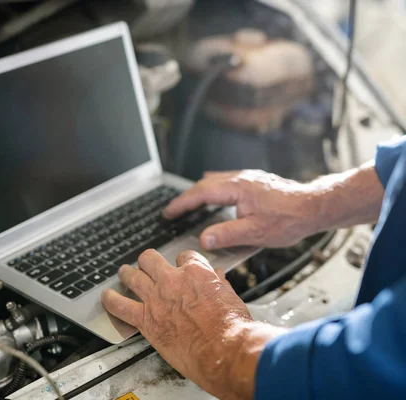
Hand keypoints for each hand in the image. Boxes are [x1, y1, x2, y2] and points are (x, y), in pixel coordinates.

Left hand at [102, 249, 283, 399]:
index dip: (182, 262)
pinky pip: (120, 305)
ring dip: (127, 273)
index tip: (180, 268)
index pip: (183, 256)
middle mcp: (172, 280)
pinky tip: (107, 297)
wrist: (224, 350)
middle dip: (148, 261)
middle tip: (146, 265)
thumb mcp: (231, 297)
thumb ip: (219, 284)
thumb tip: (217, 278)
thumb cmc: (232, 328)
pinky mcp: (146, 319)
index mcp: (196, 272)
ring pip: (132, 275)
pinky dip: (111, 300)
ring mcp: (156, 298)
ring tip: (124, 273)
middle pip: (150, 259)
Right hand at [163, 170, 321, 249]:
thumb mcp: (255, 233)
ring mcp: (249, 178)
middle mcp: (241, 179)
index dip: (181, 204)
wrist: (316, 206)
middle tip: (175, 210)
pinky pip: (229, 181)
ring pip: (217, 181)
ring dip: (201, 192)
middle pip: (205, 184)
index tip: (168, 212)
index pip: (200, 194)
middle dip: (187, 197)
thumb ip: (226, 236)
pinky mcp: (257, 182)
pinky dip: (216, 189)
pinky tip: (219, 197)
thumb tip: (203, 240)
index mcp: (236, 188)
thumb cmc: (290, 219)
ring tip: (191, 204)